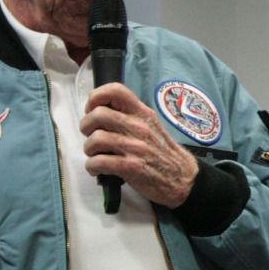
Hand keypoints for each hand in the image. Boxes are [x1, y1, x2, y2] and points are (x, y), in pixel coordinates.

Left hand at [81, 82, 198, 207]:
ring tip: (95, 154)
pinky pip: (99, 162)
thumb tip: (101, 112)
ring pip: (96, 139)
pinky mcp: (131, 167)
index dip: (96, 97)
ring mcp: (136, 147)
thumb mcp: (152, 126)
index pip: (116, 90)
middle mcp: (139, 127)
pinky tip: (97, 169)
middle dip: (86, 126)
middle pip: (98, 114)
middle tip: (90, 135)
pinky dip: (92, 166)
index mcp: (143, 114)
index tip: (92, 110)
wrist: (182, 178)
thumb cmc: (163, 153)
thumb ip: (130, 117)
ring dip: (89, 149)